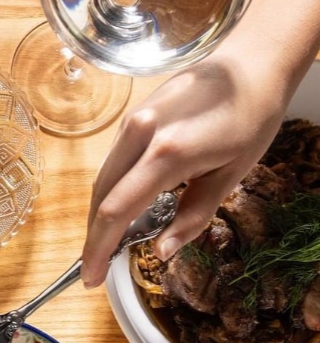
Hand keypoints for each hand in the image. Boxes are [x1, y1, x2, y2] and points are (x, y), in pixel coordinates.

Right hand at [80, 54, 287, 287]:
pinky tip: (120, 207)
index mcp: (167, 154)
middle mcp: (139, 135)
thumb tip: (161, 251)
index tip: (92, 276)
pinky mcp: (132, 117)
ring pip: (102, 177)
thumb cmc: (249, 119)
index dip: (99, 247)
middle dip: (93, 236)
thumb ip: (192, 215)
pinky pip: (113, 161)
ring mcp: (131, 123)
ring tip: (105, 244)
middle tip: (93, 268)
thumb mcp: (230, 174)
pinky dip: (110, 189)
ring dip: (100, 213)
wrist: (247, 66)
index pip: (117, 209)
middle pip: (100, 195)